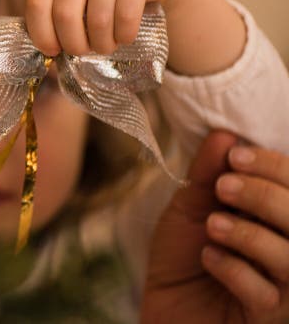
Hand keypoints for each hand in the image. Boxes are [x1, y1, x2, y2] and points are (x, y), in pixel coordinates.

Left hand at [25, 0, 244, 75]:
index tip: (52, 51)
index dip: (41, 33)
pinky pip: (126, 16)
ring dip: (101, 44)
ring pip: (97, 19)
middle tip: (82, 52)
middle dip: (73, 44)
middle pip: (65, 14)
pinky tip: (124, 37)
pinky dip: (124, 36)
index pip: (37, 2)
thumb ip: (55, 7)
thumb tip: (44, 51)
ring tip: (104, 47)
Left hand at [141, 130, 288, 322]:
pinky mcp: (271, 319)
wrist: (164, 310)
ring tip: (212, 225)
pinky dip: (235, 270)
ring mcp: (288, 290)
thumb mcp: (190, 209)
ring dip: (250, 235)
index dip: (275, 166)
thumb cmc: (184, 258)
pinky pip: (268, 295)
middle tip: (223, 187)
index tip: (234, 156)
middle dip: (265, 196)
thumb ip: (208, 175)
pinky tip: (209, 258)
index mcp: (279, 221)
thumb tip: (225, 134)